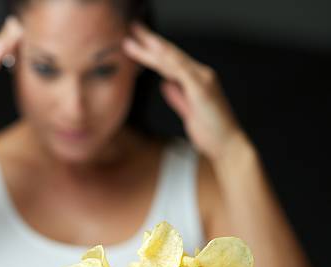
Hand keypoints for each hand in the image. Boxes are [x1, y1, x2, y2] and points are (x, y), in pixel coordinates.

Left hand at [124, 23, 248, 161]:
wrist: (226, 144)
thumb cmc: (211, 130)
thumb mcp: (188, 112)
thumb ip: (178, 97)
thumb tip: (166, 84)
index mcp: (195, 80)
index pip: (170, 61)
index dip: (152, 50)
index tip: (135, 42)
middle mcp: (200, 75)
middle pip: (170, 54)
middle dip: (150, 41)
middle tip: (133, 28)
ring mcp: (202, 80)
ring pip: (174, 59)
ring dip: (154, 48)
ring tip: (138, 38)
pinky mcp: (202, 89)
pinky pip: (182, 72)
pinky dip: (169, 61)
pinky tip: (157, 54)